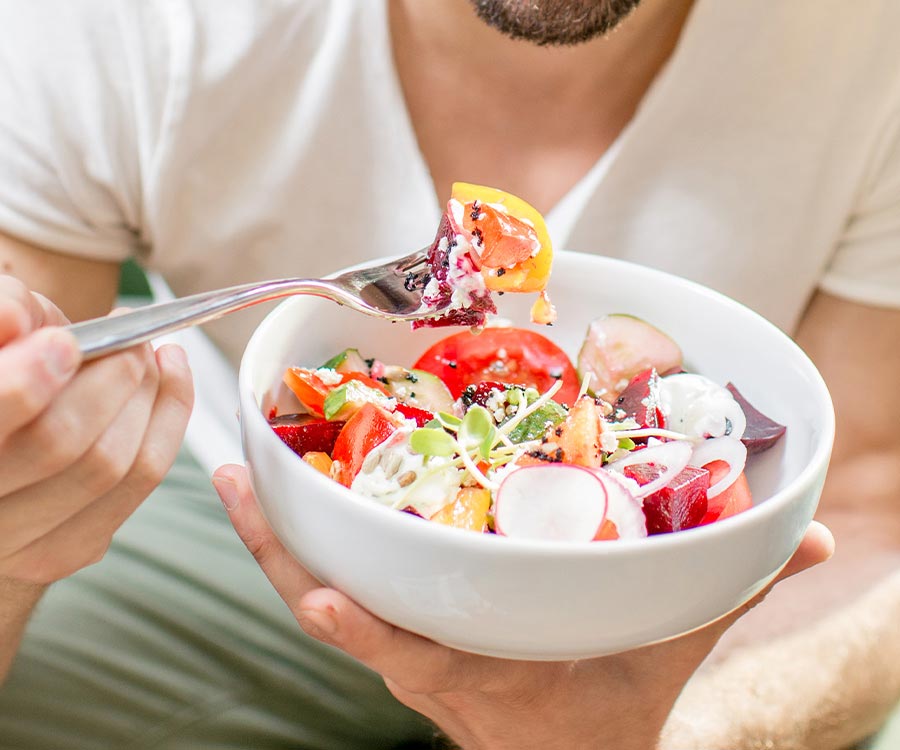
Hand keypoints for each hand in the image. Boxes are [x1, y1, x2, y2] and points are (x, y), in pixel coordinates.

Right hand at [0, 275, 193, 587]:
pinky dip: (169, 418)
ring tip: (150, 352)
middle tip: (131, 336)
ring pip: (111, 464)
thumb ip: (2, 313)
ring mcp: (19, 542)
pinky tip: (169, 377)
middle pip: (59, 444)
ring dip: (147, 396)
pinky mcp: (68, 548)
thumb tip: (14, 319)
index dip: (25, 384)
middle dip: (111, 378)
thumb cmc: (2, 374)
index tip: (67, 343)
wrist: (1, 455)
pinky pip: (144, 479)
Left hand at [213, 463, 833, 749]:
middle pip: (335, 612)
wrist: (576, 748)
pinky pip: (334, 580)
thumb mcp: (665, 654)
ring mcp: (402, 642)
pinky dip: (296, 542)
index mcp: (487, 678)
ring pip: (318, 591)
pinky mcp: (393, 622)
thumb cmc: (610, 701)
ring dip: (270, 537)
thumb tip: (814, 535)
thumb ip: (728, 590)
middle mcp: (428, 660)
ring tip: (233, 466)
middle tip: (235, 477)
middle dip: (279, 555)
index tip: (321, 604)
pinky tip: (274, 487)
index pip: (416, 662)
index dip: (368, 637)